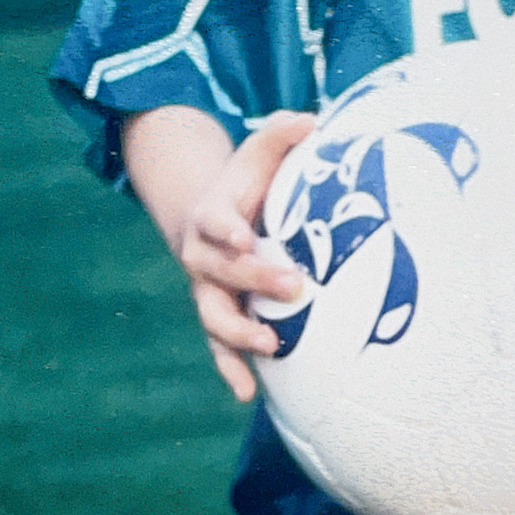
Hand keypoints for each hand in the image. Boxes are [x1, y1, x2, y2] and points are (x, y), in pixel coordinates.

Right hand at [175, 110, 315, 401]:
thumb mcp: (259, 152)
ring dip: (239, 336)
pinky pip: (220, 348)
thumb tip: (310, 119)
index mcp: (213, 215)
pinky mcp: (219, 316)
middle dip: (255, 281)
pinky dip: (231, 370)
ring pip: (215, 317)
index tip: (246, 238)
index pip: (216, 223)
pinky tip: (248, 394)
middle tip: (294, 286)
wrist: (209, 216)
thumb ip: (281, 133)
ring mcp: (208, 292)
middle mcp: (204, 258)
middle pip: (223, 273)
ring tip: (271, 348)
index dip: (228, 231)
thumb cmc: (246, 182)